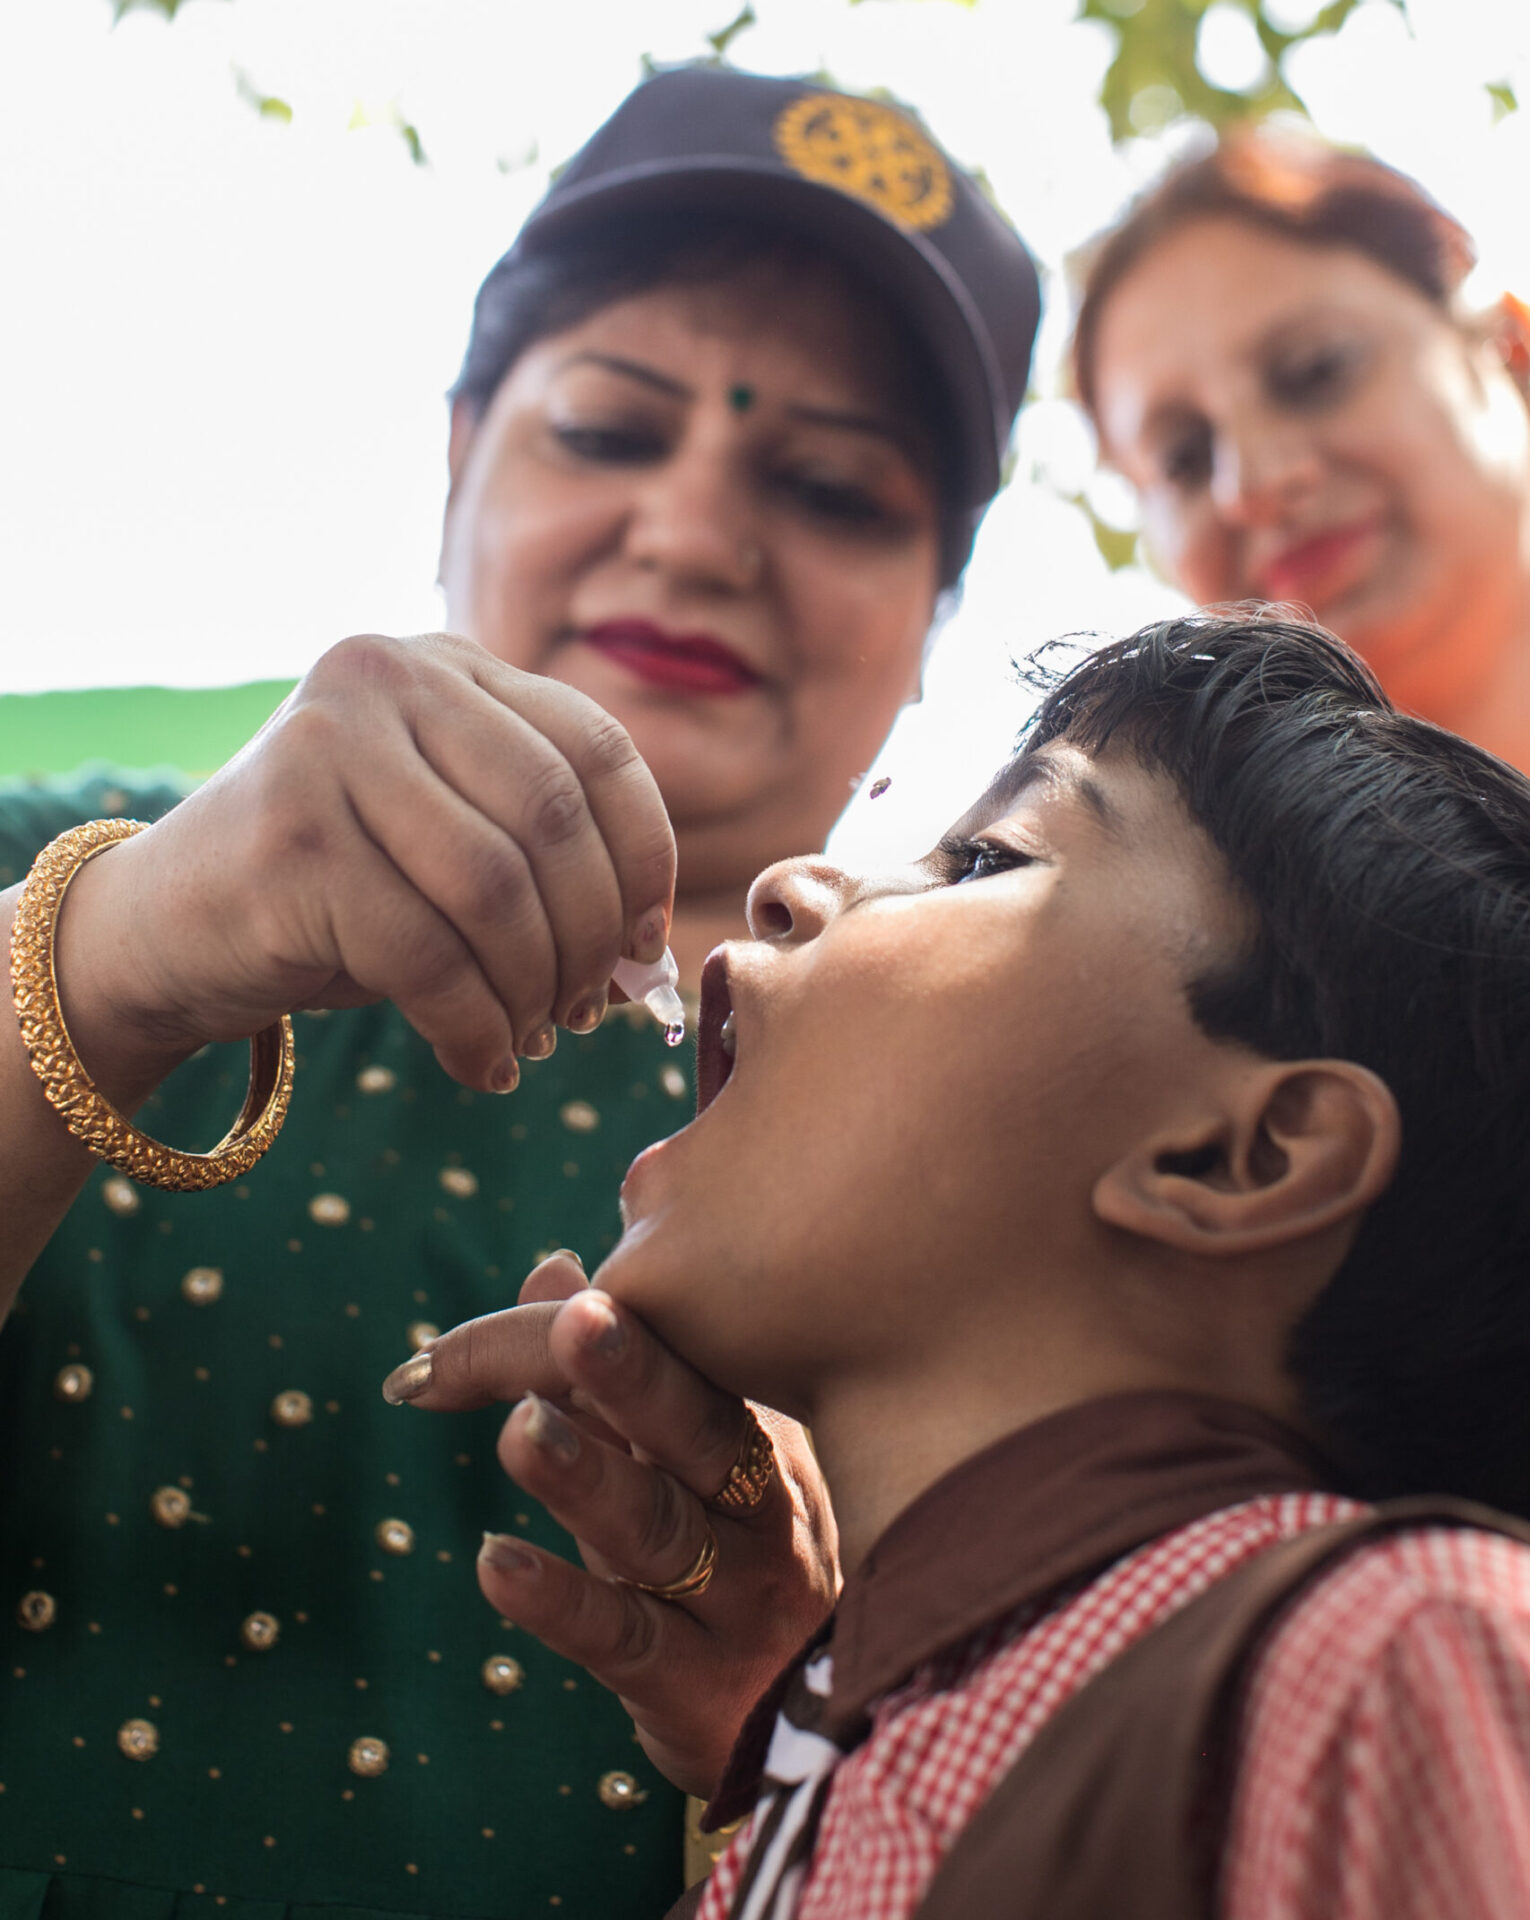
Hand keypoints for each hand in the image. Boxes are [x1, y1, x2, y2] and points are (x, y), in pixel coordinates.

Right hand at [54, 634, 675, 1095]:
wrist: (168, 927)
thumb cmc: (339, 895)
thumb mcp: (451, 844)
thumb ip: (545, 858)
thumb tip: (652, 951)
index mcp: (447, 664)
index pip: (597, 748)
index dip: (644, 857)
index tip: (647, 944)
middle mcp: (387, 678)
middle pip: (555, 817)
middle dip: (589, 936)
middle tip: (586, 1012)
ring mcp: (328, 747)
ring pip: (496, 890)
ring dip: (532, 989)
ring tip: (533, 1039)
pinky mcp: (291, 839)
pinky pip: (429, 955)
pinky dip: (474, 1028)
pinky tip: (482, 1065)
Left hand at [385, 1253, 839, 1798]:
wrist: (824, 1719)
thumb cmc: (738, 1561)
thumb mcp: (686, 1466)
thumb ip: (617, 1377)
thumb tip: (551, 1268)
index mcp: (759, 1432)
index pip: (688, 1362)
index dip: (610, 1329)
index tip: (548, 1296)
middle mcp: (762, 1506)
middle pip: (696, 1428)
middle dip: (636, 1373)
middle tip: (579, 1318)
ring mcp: (738, 1598)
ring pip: (661, 1529)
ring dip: (589, 1478)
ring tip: (521, 1432)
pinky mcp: (697, 1686)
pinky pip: (626, 1637)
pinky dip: (562, 1602)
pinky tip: (497, 1566)